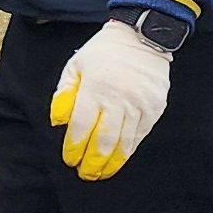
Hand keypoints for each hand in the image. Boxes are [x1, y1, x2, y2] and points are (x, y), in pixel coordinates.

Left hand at [51, 19, 174, 180]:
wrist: (141, 37)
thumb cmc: (102, 53)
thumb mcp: (75, 66)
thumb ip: (64, 94)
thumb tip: (57, 122)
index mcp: (95, 88)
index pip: (81, 126)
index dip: (74, 147)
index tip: (69, 160)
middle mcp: (119, 98)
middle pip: (103, 140)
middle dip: (92, 162)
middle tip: (84, 175)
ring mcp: (140, 104)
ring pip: (124, 142)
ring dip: (111, 162)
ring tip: (101, 174)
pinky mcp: (155, 108)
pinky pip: (140, 135)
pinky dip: (128, 150)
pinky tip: (119, 159)